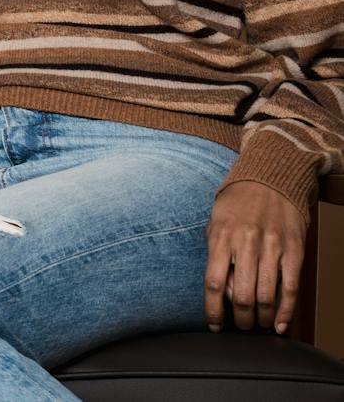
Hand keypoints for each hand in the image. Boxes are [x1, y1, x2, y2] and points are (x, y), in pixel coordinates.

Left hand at [204, 181, 306, 333]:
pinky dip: (285, 311)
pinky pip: (290, 288)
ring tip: (257, 323)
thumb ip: (214, 255)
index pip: (213, 283)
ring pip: (266, 296)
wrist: (269, 180)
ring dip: (261, 318)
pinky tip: (278, 323)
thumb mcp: (214, 224)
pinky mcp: (294, 250)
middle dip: (240, 319)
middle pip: (242, 295)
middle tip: (240, 326)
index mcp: (221, 237)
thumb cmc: (236, 205)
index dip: (212, 309)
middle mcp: (246, 242)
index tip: (214, 324)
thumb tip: (221, 292)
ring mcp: (273, 247)